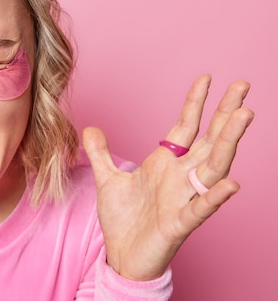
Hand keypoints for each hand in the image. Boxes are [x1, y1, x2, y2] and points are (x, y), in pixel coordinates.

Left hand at [83, 75, 253, 280]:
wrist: (121, 255)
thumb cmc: (123, 219)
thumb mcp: (107, 179)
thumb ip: (101, 153)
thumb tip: (90, 128)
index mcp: (165, 164)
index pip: (186, 127)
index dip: (196, 103)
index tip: (207, 78)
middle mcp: (180, 178)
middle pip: (209, 140)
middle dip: (225, 114)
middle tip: (242, 86)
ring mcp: (182, 199)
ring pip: (212, 168)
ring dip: (229, 143)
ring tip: (244, 115)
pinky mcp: (178, 224)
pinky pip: (200, 209)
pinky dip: (214, 197)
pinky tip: (231, 183)